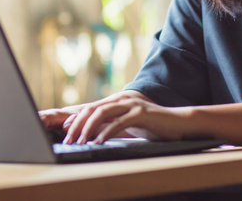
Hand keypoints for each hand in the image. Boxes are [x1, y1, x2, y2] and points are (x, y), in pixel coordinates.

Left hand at [61, 92, 191, 144]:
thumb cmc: (152, 125)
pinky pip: (118, 122)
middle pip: (92, 109)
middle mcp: (122, 98)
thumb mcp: (128, 124)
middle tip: (68, 140)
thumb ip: (111, 124)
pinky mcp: (141, 113)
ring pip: (102, 113)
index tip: (64, 131)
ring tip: (80, 142)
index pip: (91, 108)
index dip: (76, 119)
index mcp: (117, 100)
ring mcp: (131, 104)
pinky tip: (99, 142)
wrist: (177, 122)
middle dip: (77, 125)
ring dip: (88, 129)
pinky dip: (106, 133)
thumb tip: (91, 132)